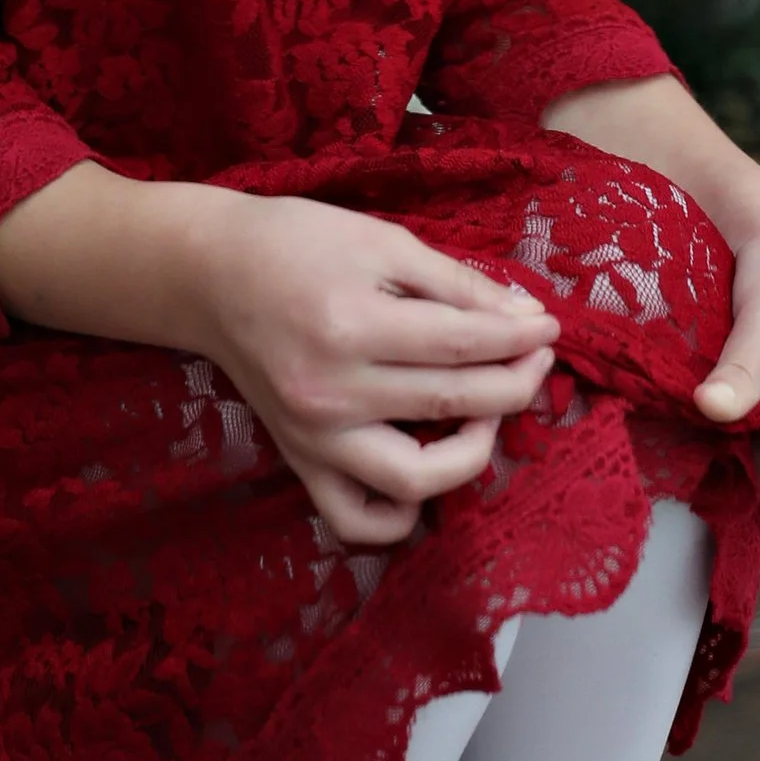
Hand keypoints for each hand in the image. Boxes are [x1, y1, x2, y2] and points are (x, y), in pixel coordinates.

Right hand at [194, 198, 557, 551]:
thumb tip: (524, 315)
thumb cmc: (295, 244)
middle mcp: (333, 392)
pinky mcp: (300, 459)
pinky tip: (429, 472)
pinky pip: (357, 519)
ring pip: (417, 478)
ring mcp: (315, 436)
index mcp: (353, 325)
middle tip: (537, 355)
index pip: (464, 343)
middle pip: (454, 404)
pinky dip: (402, 516)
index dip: (520, 336)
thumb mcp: (380, 241)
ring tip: (488, 411)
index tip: (549, 326)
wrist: (210, 275)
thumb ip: (454, 283)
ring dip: (474, 450)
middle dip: (516, 380)